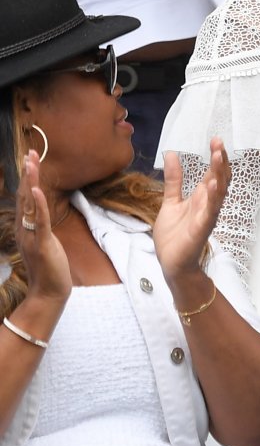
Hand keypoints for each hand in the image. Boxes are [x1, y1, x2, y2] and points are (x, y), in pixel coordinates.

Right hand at [15, 151, 70, 305]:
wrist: (48, 292)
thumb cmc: (48, 268)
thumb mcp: (43, 242)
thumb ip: (39, 228)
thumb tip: (41, 214)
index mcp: (24, 228)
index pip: (24, 198)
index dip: (26, 178)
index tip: (29, 159)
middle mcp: (24, 229)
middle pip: (24, 195)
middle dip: (28, 173)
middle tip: (30, 152)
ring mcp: (31, 235)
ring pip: (29, 203)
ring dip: (30, 181)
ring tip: (31, 161)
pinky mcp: (43, 243)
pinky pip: (39, 220)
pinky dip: (39, 204)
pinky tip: (36, 190)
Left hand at [154, 137, 231, 280]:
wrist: (171, 263)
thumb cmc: (174, 236)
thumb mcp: (170, 201)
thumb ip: (174, 180)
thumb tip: (171, 155)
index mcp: (201, 197)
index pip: (212, 173)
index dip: (215, 157)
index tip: (215, 139)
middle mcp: (207, 204)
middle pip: (219, 178)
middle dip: (220, 160)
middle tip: (218, 142)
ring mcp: (207, 215)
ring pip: (218, 192)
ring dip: (219, 174)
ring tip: (218, 156)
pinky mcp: (202, 228)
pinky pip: (210, 211)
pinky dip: (213, 198)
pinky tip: (213, 184)